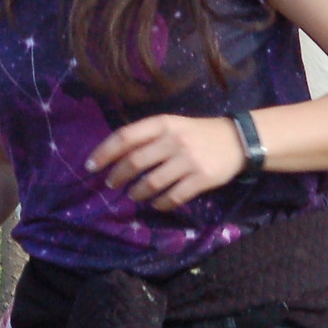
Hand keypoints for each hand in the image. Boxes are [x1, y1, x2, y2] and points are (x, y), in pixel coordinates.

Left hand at [86, 116, 248, 211]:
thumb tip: (116, 158)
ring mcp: (189, 160)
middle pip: (134, 162)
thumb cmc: (197, 134)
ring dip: (137, 193)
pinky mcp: (201, 179)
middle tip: (111, 185)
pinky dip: (160, 204)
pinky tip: (155, 204)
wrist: (238, 140)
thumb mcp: (173, 126)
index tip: (90, 166)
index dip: (104, 152)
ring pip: (152, 182)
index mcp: (163, 123)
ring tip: (134, 195)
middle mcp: (174, 140)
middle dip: (117, 176)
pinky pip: (173, 197)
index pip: (125, 137)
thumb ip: (148, 137)